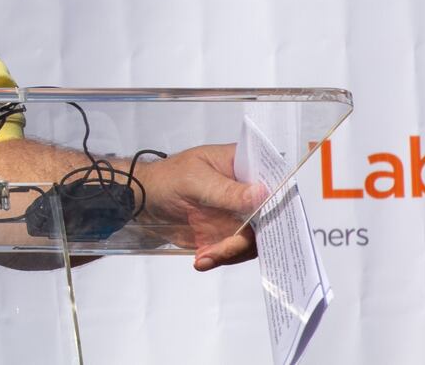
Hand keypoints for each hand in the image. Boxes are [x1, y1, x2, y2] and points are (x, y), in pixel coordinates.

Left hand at [139, 143, 266, 270]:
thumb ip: (228, 190)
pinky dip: (222, 257)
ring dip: (233, 251)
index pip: (273, 180)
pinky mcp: (228, 233)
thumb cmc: (167, 178)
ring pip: (255, 238)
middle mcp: (246, 191)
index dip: (279, 199)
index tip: (273, 219)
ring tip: (206, 255)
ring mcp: (239, 214)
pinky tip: (202, 259)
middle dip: (252, 237)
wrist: (144, 201)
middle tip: (228, 247)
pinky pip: (237, 250)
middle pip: (269, 216)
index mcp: (242, 166)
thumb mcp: (195, 180)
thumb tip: (263, 194)